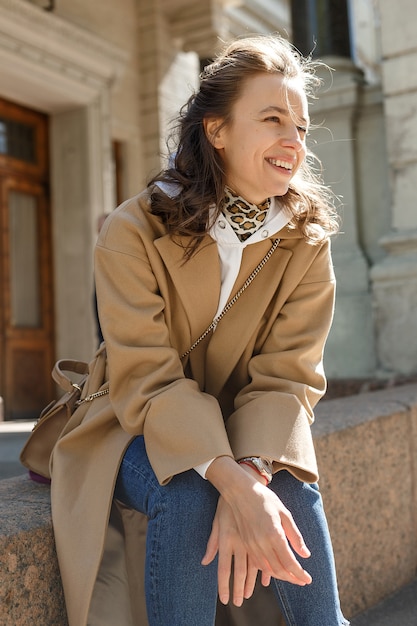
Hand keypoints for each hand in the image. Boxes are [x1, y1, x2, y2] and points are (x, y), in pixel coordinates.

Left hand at [201, 495, 259, 605]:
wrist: (244, 487)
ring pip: (254, 567)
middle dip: (240, 589)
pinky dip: (265, 571)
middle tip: (240, 602)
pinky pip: (264, 557)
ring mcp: (252, 540)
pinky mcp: (263, 535)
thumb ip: (212, 544)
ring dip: (252, 582)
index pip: (224, 569)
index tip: (226, 600)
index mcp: (226, 540)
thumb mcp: (216, 523)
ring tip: (249, 595)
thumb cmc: (227, 506)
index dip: (224, 585)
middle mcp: (239, 543)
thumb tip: (205, 562)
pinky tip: (265, 581)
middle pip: (240, 572)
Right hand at [204, 457, 311, 600]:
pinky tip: (275, 570)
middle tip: (302, 581)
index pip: (289, 562)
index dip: (299, 573)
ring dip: (280, 576)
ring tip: (291, 577)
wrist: (240, 491)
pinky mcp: (245, 544)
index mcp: (274, 534)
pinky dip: (267, 571)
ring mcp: (251, 545)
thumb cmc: (265, 499)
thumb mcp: (284, 513)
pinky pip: (257, 564)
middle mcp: (261, 543)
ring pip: (267, 569)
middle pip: (279, 569)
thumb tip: (305, 554)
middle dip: (292, 577)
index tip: (308, 579)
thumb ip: (295, 535)